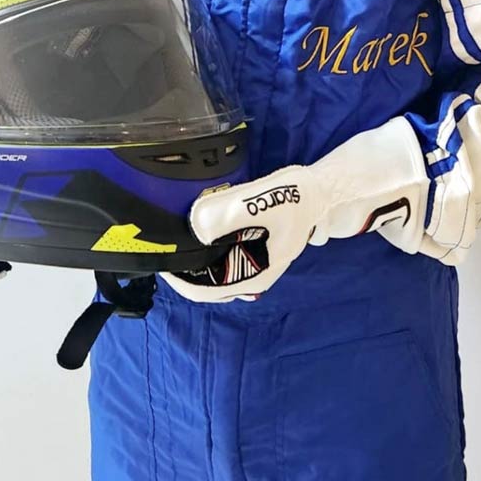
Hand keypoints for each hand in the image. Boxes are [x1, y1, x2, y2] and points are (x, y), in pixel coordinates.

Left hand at [160, 116, 427, 301]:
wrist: (322, 190)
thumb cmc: (296, 198)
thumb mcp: (261, 201)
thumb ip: (227, 212)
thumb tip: (195, 224)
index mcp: (253, 275)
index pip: (202, 290)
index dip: (175, 276)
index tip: (158, 253)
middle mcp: (248, 276)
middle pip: (201, 279)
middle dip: (179, 260)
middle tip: (159, 235)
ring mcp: (250, 262)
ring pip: (208, 265)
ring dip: (189, 250)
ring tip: (172, 226)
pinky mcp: (249, 247)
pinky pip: (217, 252)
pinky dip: (202, 240)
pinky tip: (195, 218)